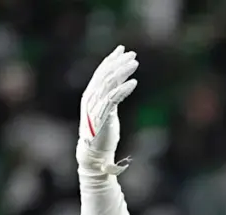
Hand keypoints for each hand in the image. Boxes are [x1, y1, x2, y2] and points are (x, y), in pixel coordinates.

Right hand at [77, 45, 138, 173]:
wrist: (94, 153)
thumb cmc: (102, 133)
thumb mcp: (108, 110)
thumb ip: (113, 95)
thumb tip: (123, 82)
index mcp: (91, 95)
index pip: (100, 72)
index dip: (111, 60)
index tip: (122, 50)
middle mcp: (91, 97)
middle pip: (105, 74)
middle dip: (119, 62)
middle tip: (133, 55)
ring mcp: (96, 106)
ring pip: (109, 82)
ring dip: (123, 71)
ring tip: (135, 64)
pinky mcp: (102, 115)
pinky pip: (113, 98)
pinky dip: (124, 89)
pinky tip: (134, 83)